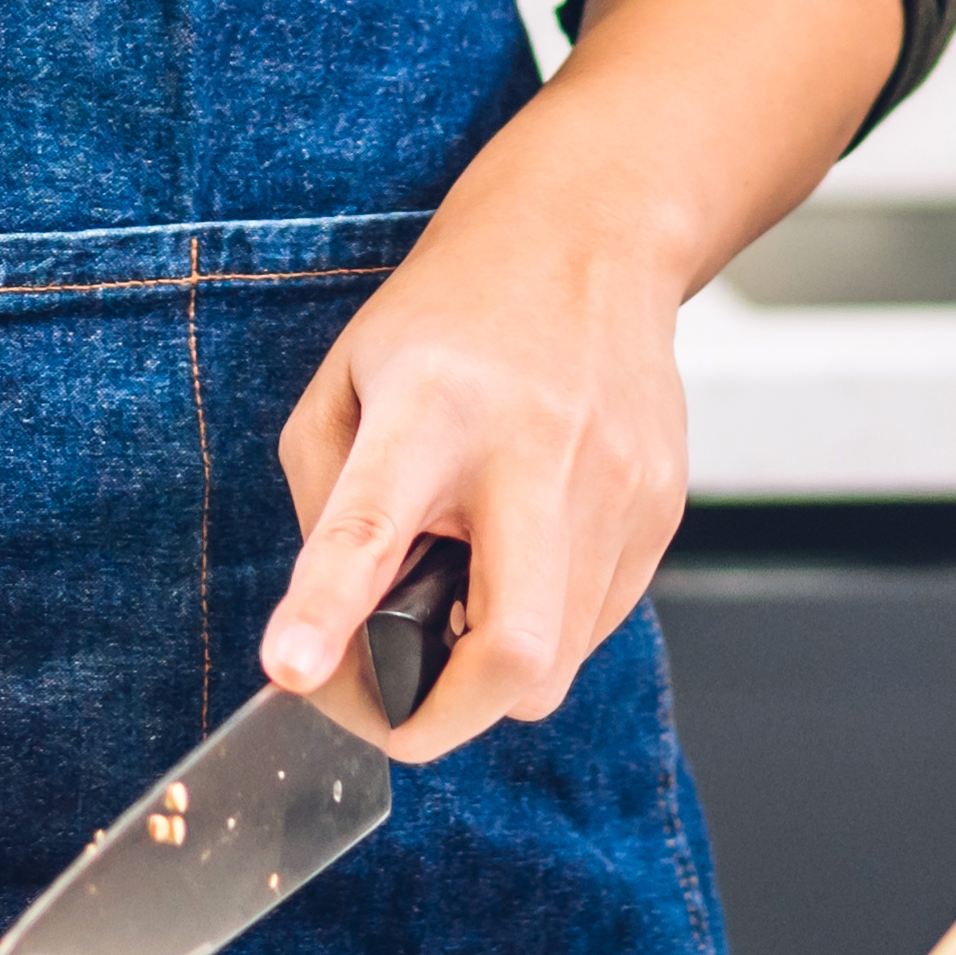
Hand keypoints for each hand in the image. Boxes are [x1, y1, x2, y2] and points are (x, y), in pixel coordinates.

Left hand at [259, 0, 903, 762]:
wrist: (591, 237)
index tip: (295, 672)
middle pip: (512, 651)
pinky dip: (538, 630)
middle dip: (437, 718)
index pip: (373, 526)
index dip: (330, 611)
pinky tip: (513, 562)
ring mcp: (616, 491)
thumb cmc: (451, 316)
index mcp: (432, 409)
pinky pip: (591, 630)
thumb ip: (327, 505)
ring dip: (482, 669)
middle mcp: (536, 454)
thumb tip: (339, 631)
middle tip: (383, 703)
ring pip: (554, 667)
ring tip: (453, 591)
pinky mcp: (660, 514)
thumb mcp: (346, 381)